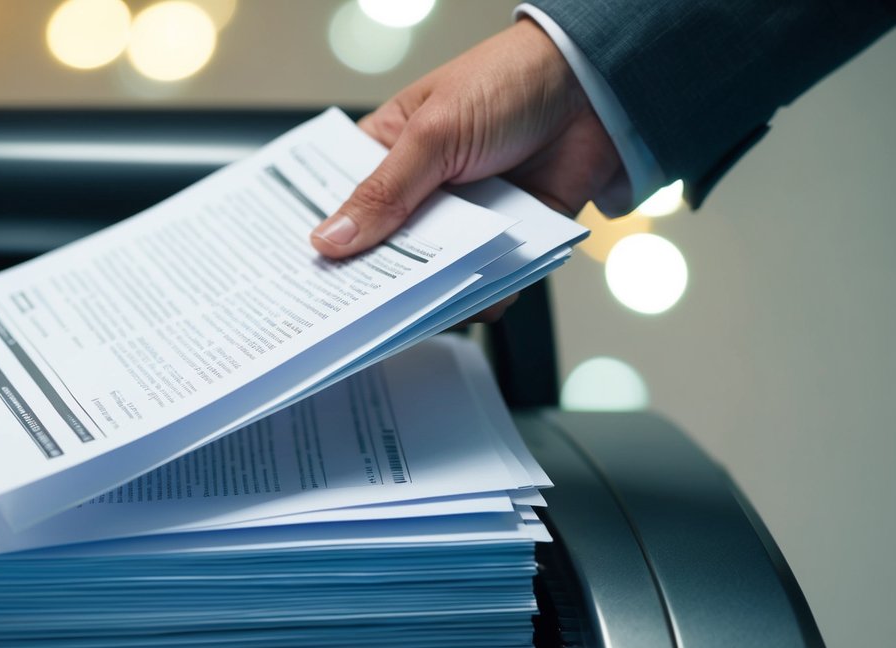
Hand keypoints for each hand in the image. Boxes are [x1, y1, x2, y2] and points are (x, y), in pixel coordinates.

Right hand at [310, 18, 624, 321]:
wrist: (594, 89)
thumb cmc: (507, 82)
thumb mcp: (433, 135)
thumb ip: (384, 194)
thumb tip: (329, 240)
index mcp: (387, 154)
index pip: (342, 206)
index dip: (327, 242)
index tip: (310, 279)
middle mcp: (419, 193)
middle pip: (384, 252)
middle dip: (379, 279)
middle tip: (365, 307)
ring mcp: (461, 221)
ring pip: (433, 277)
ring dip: (434, 294)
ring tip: (430, 305)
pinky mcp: (501, 243)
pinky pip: (484, 285)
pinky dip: (486, 295)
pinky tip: (486, 293)